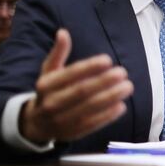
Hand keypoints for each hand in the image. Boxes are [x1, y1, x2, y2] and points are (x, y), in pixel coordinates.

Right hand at [20, 29, 133, 143]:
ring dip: (111, 97)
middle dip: (104, 82)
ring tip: (128, 86)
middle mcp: (52, 103)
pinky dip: (108, 115)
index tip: (108, 60)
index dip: (89, 67)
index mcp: (46, 85)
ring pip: (89, 108)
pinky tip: (121, 105)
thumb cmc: (49, 91)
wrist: (36, 125)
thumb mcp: (49, 71)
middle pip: (81, 92)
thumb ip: (58, 53)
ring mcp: (61, 120)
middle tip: (123, 72)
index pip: (70, 74)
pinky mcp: (73, 133)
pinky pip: (92, 124)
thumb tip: (63, 32)